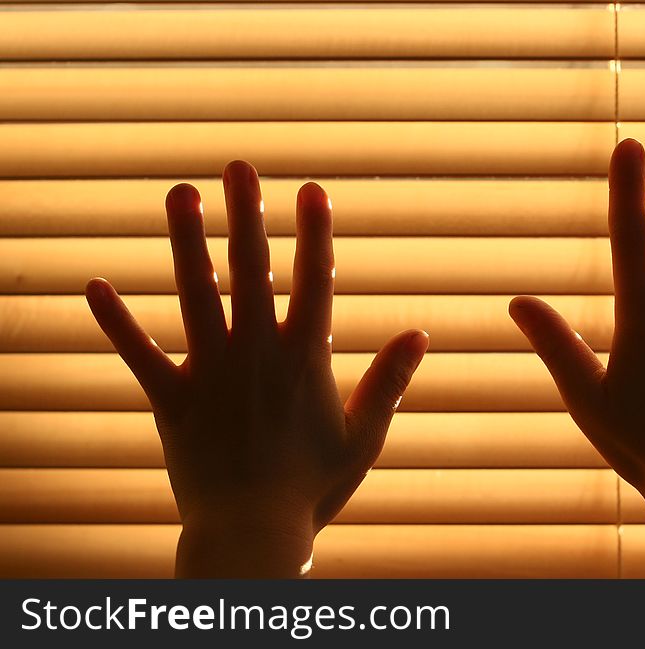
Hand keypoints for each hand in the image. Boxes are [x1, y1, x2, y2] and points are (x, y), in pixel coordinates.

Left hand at [85, 161, 428, 576]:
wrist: (252, 535)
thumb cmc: (314, 488)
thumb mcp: (363, 436)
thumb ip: (389, 382)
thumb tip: (420, 333)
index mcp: (304, 359)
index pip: (316, 281)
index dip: (315, 233)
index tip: (311, 189)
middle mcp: (255, 354)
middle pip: (250, 271)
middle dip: (246, 214)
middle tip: (237, 166)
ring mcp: (209, 374)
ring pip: (194, 295)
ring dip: (186, 242)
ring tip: (179, 194)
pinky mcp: (170, 400)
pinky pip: (138, 355)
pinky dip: (115, 321)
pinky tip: (95, 284)